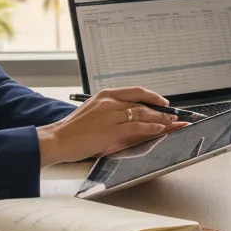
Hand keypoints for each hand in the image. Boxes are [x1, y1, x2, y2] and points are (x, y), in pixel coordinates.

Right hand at [36, 87, 176, 165]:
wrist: (57, 139)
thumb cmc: (73, 129)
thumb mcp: (93, 112)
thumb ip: (111, 111)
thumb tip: (130, 115)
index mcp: (105, 95)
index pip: (135, 91)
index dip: (152, 96)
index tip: (162, 101)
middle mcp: (109, 101)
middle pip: (142, 102)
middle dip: (160, 109)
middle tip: (172, 114)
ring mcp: (110, 115)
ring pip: (142, 113)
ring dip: (160, 118)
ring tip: (171, 122)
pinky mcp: (111, 129)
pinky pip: (137, 126)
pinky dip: (151, 127)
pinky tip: (160, 128)